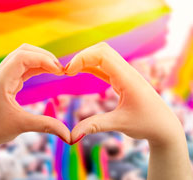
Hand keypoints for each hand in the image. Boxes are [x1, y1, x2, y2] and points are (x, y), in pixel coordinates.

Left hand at [0, 43, 70, 150]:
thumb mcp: (23, 126)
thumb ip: (47, 126)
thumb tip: (70, 135)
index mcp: (0, 81)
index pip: (22, 57)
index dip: (43, 59)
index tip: (59, 71)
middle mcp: (0, 74)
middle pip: (23, 51)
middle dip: (44, 57)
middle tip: (61, 69)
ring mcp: (3, 75)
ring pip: (24, 57)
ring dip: (41, 60)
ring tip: (58, 70)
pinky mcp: (7, 80)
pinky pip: (24, 66)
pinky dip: (38, 66)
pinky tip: (49, 72)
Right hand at [65, 42, 183, 146]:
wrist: (164, 126)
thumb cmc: (147, 124)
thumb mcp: (120, 124)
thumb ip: (95, 126)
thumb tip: (71, 136)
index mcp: (128, 78)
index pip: (103, 54)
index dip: (82, 58)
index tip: (68, 72)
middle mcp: (127, 71)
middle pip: (102, 50)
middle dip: (82, 56)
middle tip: (67, 71)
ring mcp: (125, 74)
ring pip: (103, 56)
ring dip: (86, 60)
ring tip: (70, 71)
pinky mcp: (122, 80)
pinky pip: (104, 67)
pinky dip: (91, 66)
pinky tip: (80, 71)